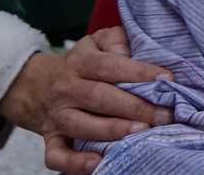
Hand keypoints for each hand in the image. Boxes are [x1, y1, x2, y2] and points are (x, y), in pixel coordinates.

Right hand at [0, 27, 172, 174]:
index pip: (109, 66)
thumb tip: (130, 54)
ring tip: (141, 132)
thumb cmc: (81, 64)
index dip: (138, 72)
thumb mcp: (95, 42)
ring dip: (113, 130)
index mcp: (80, 62)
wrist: (36, 86)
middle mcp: (66, 89)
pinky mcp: (51, 140)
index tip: (167, 80)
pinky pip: (57, 155)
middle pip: (99, 97)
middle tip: (164, 115)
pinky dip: (75, 162)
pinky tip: (98, 163)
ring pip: (82, 125)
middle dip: (134, 107)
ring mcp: (57, 116)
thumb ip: (115, 40)